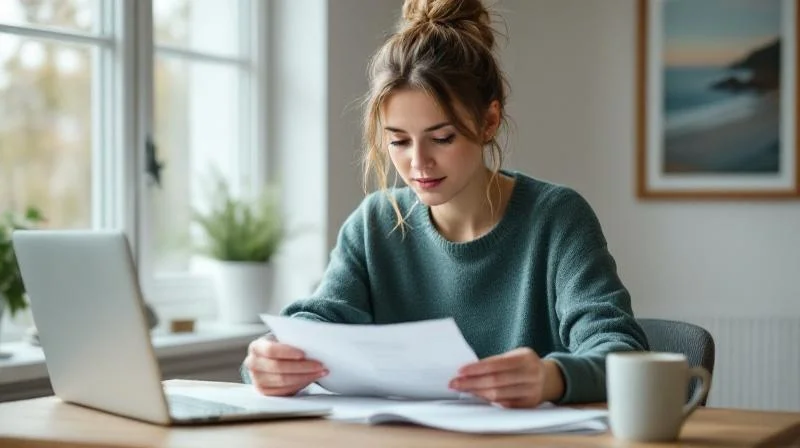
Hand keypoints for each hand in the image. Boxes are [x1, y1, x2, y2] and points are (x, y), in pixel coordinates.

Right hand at [244, 335, 328, 396]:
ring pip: (283, 381)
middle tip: (320, 365)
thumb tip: (313, 342)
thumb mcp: (283, 339)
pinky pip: (284, 391)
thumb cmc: (281, 346)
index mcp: (256, 347)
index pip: (271, 350)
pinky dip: (300, 384)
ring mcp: (257, 380)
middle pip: (278, 367)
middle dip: (302, 367)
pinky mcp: (265, 392)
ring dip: (305, 377)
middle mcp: (252, 364)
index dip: (287, 352)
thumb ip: (292, 339)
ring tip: (321, 372)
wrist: (273, 359)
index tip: (304, 354)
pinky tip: (312, 378)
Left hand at [448, 347, 563, 407]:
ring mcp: (532, 391)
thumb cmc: (524, 364)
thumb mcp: (514, 355)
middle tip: (454, 383)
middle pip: (495, 381)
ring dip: (477, 393)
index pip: (496, 364)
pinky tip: (478, 396)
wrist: (549, 378)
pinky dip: (489, 400)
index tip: (460, 371)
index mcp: (525, 358)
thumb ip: (496, 362)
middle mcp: (531, 375)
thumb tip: (469, 371)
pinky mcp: (529, 405)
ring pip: (499, 395)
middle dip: (472, 383)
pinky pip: (505, 404)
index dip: (476, 368)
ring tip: (463, 389)